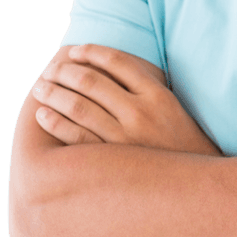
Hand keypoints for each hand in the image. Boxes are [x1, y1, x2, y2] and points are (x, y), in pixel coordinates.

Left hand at [31, 44, 221, 155]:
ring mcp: (126, 138)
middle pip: (92, 81)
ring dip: (53, 93)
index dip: (90, 52)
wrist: (196, 184)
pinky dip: (55, 123)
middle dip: (64, 71)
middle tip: (49, 70)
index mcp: (158, 94)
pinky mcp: (114, 162)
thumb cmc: (180, 140)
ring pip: (79, 107)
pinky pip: (76, 137)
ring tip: (41, 88)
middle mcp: (141, 113)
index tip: (74, 51)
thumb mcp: (171, 105)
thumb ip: (146, 85)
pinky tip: (43, 115)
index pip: (116, 61)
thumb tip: (110, 66)